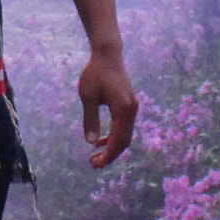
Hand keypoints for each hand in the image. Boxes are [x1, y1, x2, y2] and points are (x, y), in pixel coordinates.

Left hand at [78, 47, 136, 168]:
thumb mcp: (87, 96)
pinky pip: (123, 126)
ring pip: (125, 135)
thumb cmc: (95, 73)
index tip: (96, 164)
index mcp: (123, 109)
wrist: (107, 55)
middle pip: (124, 141)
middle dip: (110, 154)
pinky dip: (113, 136)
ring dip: (111, 146)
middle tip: (94, 164)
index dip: (108, 155)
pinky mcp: (128, 105)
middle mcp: (132, 110)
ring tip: (95, 156)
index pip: (119, 140)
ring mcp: (132, 108)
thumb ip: (90, 120)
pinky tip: (100, 141)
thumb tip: (91, 142)